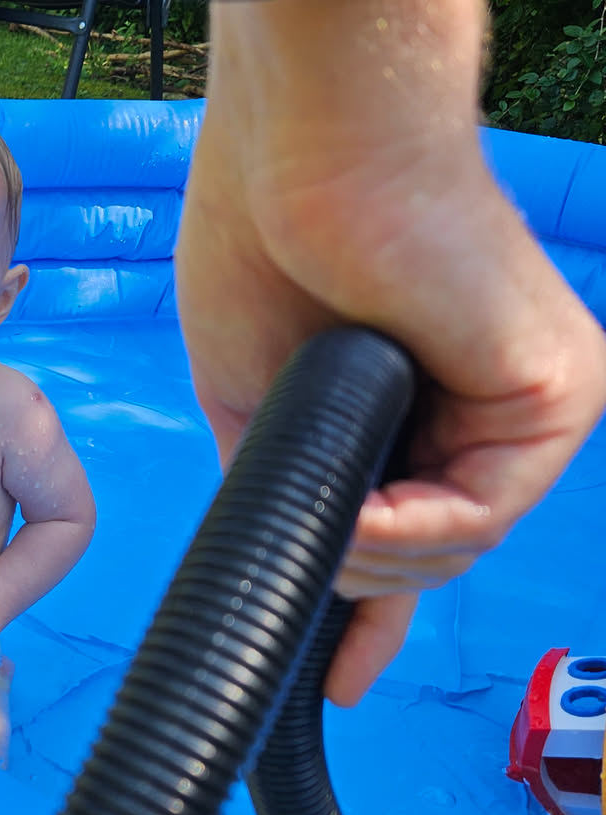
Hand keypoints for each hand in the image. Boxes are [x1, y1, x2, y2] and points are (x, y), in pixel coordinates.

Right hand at [176, 0, 605, 707]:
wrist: (302, 137)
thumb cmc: (266, 234)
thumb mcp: (256, 399)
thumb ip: (292, 485)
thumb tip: (305, 569)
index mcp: (429, 389)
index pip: (424, 523)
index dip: (376, 612)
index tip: (337, 678)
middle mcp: (496, 395)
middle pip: (440, 547)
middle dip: (368, 594)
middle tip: (310, 607)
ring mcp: (534, 393)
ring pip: (462, 541)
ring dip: (377, 561)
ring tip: (318, 524)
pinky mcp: (557, 387)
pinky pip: (483, 509)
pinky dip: (414, 533)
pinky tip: (357, 519)